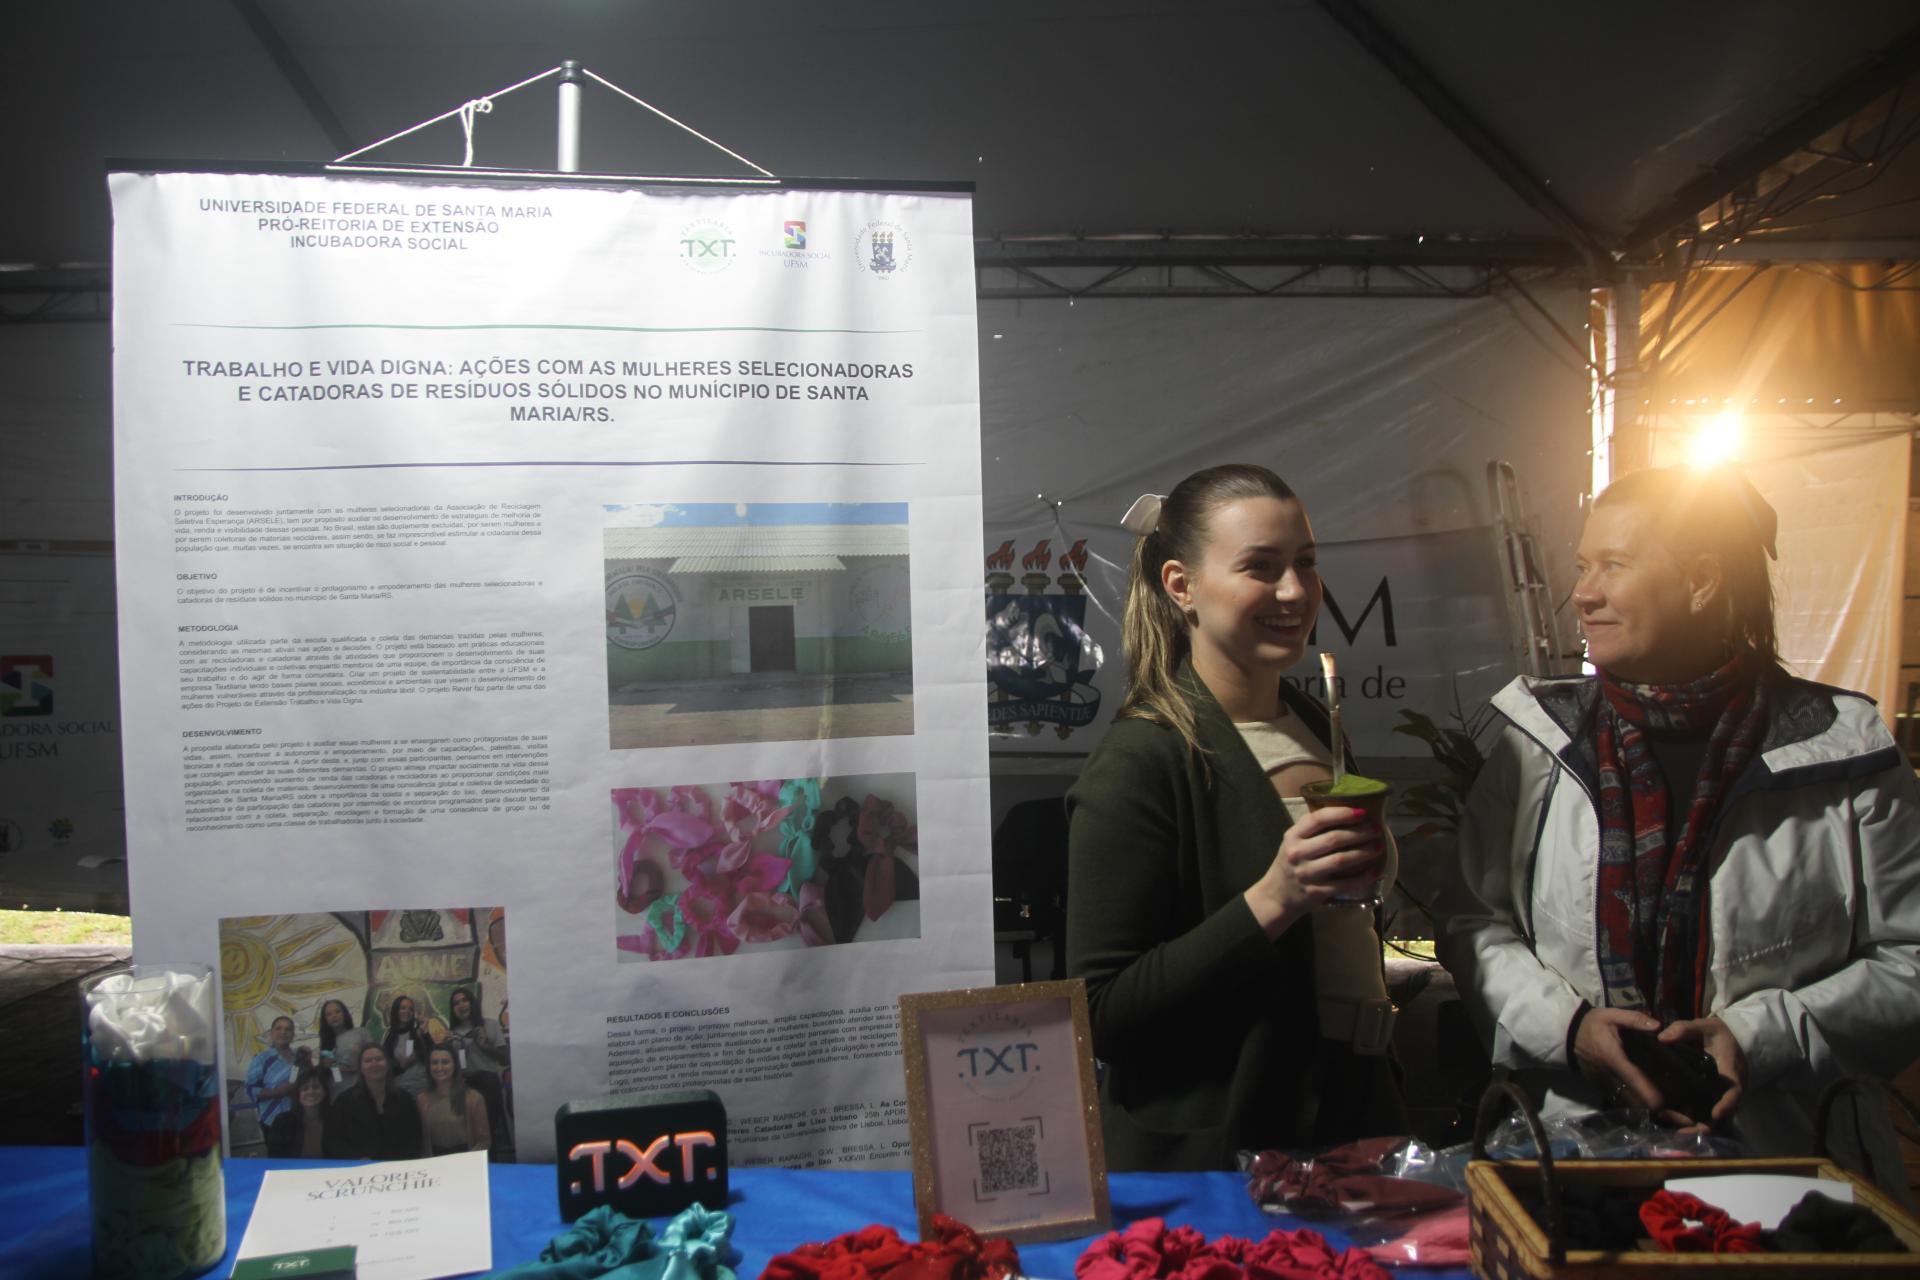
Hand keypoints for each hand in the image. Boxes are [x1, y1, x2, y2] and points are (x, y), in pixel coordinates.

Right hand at [1245, 804, 1384, 937]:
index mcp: (1293, 836)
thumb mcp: (1294, 841)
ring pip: (1340, 861)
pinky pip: (1344, 884)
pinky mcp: (1315, 892)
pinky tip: (1375, 871)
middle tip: (1377, 830)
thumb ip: (1313, 829)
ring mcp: (1306, 874)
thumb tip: (1349, 814)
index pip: (1318, 819)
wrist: (1277, 895)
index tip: (1362, 812)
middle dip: (1359, 833)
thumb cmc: (1291, 862)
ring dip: (1363, 853)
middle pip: (1333, 839)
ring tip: (1379, 847)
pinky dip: (1362, 878)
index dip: (1342, 814)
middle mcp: (1297, 853)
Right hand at [1573, 1006, 1665, 1110]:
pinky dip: (1633, 1104)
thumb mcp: (1611, 1015)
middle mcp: (1608, 1076)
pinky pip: (1619, 1100)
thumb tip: (1658, 1026)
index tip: (1664, 1104)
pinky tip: (1646, 1104)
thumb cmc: (1592, 1024)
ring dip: (1644, 1107)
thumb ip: (1635, 1020)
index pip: (1633, 1079)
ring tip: (1666, 1111)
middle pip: (1632, 1099)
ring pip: (1626, 1103)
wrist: (1568, 1034)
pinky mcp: (1600, 1088)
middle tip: (1674, 1112)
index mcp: (1613, 1058)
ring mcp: (1602, 1084)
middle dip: (1651, 1107)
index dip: (1648, 1093)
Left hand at [1659, 1016, 1745, 1124]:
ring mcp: (1724, 1096)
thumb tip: (1662, 1037)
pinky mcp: (1715, 1098)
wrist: (1734, 1041)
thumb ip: (1684, 1029)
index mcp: (1731, 1071)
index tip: (1715, 1114)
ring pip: (1716, 1117)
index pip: (1733, 1091)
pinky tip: (1677, 1125)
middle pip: (1724, 1113)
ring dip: (1699, 1126)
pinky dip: (1697, 1120)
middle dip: (1707, 1124)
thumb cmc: (1720, 1035)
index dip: (1727, 1104)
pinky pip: (1709, 1113)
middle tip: (1687, 1132)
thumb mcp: (1706, 1026)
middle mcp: (1730, 1089)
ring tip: (1678, 1133)